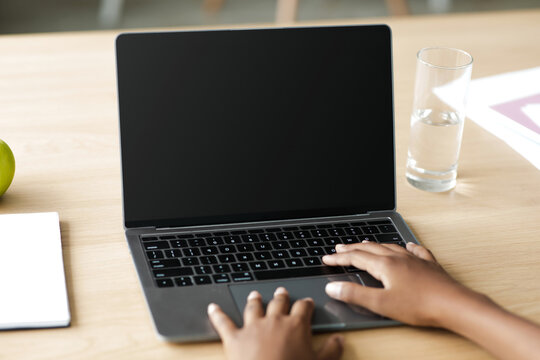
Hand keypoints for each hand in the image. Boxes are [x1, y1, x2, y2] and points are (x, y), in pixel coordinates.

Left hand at [208, 287, 343, 359]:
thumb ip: (331, 351)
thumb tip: (339, 340)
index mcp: (296, 325)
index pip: (303, 308)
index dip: (306, 304)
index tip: (307, 303)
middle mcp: (274, 320)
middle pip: (278, 303)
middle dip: (281, 297)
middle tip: (281, 292)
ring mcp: (252, 327)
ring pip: (253, 307)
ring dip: (254, 300)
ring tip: (255, 294)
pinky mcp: (234, 338)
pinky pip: (223, 322)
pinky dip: (217, 314)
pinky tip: (212, 307)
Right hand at [322, 242, 482, 326]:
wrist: (453, 304)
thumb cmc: (420, 306)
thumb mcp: (381, 303)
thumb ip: (355, 295)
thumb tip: (333, 287)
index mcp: (385, 265)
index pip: (356, 258)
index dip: (339, 259)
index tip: (326, 258)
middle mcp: (398, 257)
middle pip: (370, 249)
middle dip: (352, 248)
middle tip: (339, 248)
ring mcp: (415, 259)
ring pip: (389, 247)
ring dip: (374, 245)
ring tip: (365, 244)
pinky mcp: (429, 265)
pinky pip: (415, 250)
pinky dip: (406, 247)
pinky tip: (407, 247)